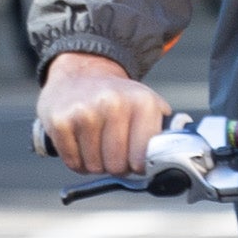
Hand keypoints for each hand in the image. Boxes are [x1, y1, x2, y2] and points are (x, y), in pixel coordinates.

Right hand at [37, 52, 166, 176]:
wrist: (79, 71)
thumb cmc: (117, 96)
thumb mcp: (147, 104)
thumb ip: (164, 131)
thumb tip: (177, 158)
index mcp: (142, 102)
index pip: (143, 158)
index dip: (138, 166)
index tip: (135, 161)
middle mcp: (113, 104)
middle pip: (117, 166)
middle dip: (115, 166)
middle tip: (112, 153)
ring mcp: (84, 112)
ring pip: (94, 166)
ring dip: (94, 164)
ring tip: (95, 146)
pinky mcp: (60, 121)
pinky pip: (72, 162)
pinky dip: (76, 161)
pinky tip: (80, 146)